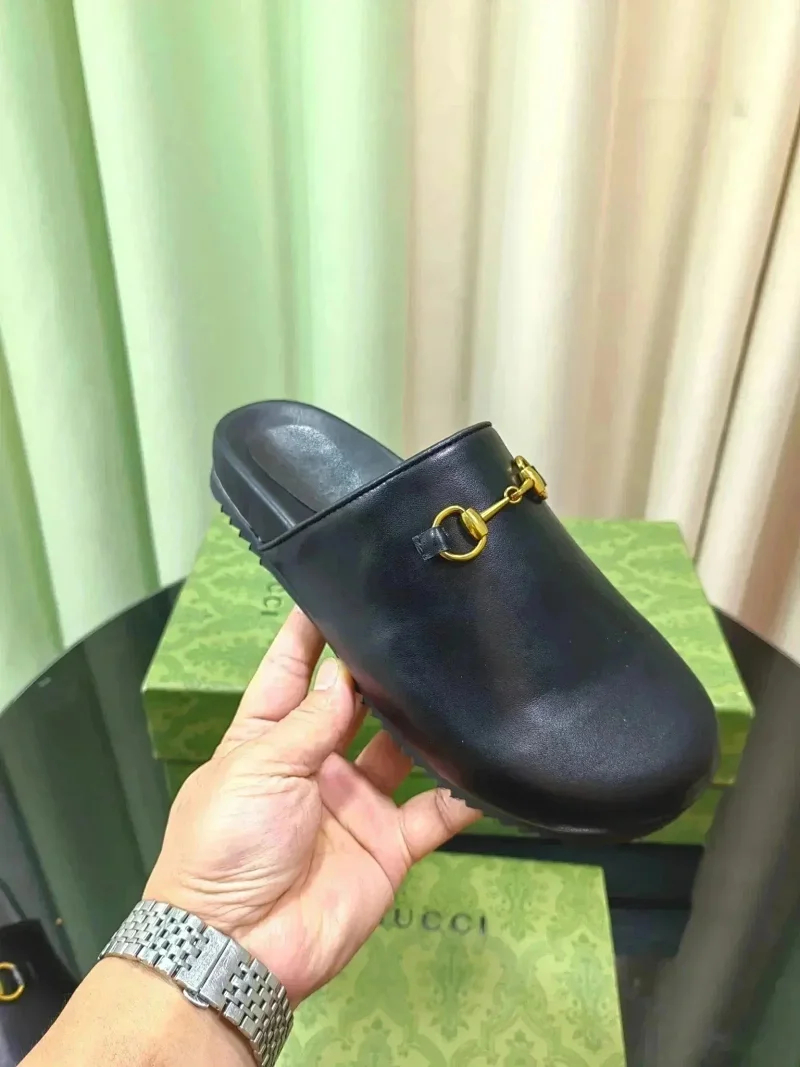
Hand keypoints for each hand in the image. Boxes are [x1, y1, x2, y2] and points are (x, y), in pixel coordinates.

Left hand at [145, 609, 479, 1005]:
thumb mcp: (257, 769)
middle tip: (418, 626)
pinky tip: (486, 764)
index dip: (311, 631)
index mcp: (268, 738)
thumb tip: (344, 673)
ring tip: (458, 679)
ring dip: (424, 722)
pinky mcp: (390, 844)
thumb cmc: (226, 846)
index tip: (337, 585)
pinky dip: (462, 793)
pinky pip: (435, 813)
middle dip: (378, 671)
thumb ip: (309, 721)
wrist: (239, 949)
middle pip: (354, 703)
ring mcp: (356, 802)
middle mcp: (316, 762)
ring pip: (401, 749)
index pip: (292, 670)